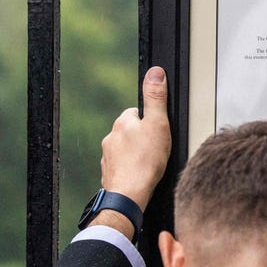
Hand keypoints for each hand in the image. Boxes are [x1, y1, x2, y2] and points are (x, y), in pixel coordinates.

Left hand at [99, 66, 170, 213]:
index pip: (138, 112)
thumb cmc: (145, 162)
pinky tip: (141, 175)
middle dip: (143, 137)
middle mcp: (111, 137)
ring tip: (150, 163)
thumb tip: (155, 72)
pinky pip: (123, 166)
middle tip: (157, 148)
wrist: (129, 194)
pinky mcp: (110, 173)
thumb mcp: (158, 124)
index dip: (151, 120)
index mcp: (123, 122)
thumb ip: (156, 98)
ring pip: (126, 150)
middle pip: (131, 131)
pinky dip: (131, 169)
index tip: (158, 130)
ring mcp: (108, 157)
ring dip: (136, 154)